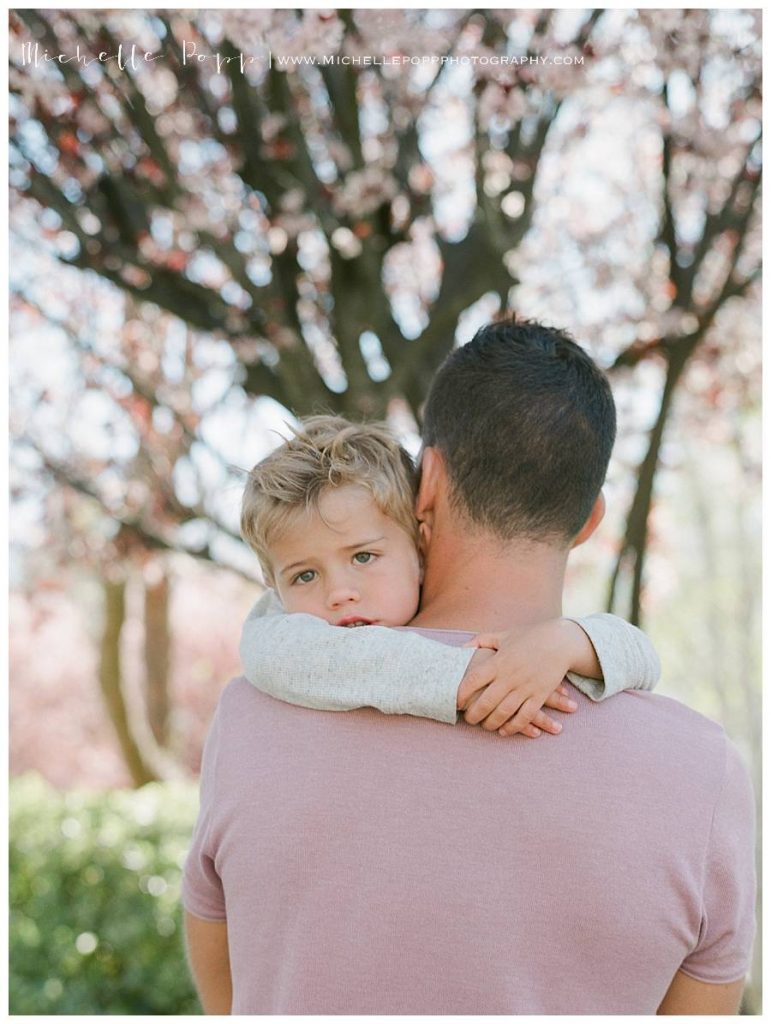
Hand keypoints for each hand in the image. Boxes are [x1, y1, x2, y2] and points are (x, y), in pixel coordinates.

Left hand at [457, 620, 579, 737]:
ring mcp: (525, 686)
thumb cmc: (530, 637)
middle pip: (486, 701)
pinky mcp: (539, 695)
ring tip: (485, 726)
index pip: (474, 680)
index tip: (456, 702)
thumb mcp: (504, 635)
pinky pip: (524, 715)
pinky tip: (504, 730)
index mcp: (498, 661)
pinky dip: (513, 726)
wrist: (560, 641)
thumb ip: (482, 641)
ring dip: (491, 722)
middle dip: (474, 714)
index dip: (462, 693)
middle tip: (468, 720)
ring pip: (504, 711)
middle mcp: (510, 676)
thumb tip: (462, 647)